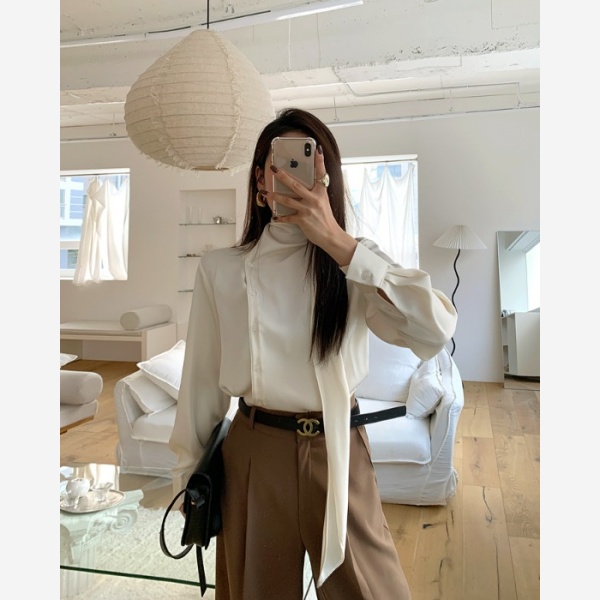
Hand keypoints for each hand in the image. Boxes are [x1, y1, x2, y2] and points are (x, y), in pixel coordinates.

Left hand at [265, 147, 356, 265]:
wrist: (330, 235)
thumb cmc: (325, 218)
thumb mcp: (323, 202)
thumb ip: (314, 193)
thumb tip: (302, 186)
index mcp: (321, 192)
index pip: (321, 173)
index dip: (319, 161)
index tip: (317, 149)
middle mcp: (314, 199)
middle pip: (296, 185)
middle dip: (283, 176)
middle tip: (274, 169)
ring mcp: (308, 209)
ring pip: (287, 200)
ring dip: (275, 196)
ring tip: (265, 193)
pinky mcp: (303, 220)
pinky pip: (288, 217)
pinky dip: (280, 218)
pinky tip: (274, 217)